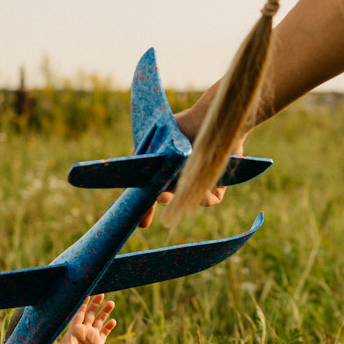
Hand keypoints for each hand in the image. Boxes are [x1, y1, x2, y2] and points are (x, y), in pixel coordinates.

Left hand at [37, 296, 115, 343]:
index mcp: (76, 328)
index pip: (80, 313)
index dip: (83, 304)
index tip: (87, 293)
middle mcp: (85, 329)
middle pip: (91, 313)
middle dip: (96, 303)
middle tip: (101, 293)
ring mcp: (92, 335)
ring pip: (100, 320)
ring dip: (105, 312)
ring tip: (111, 303)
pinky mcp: (99, 343)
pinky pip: (105, 332)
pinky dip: (109, 327)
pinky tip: (113, 321)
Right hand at [138, 101, 237, 228]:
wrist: (209, 119)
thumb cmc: (180, 127)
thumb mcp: (152, 140)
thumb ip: (136, 156)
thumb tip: (126, 174)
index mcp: (163, 172)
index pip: (151, 195)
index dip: (145, 211)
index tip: (142, 224)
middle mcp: (179, 179)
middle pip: (167, 199)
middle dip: (163, 200)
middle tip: (162, 195)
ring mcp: (197, 183)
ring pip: (186, 200)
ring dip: (182, 195)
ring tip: (181, 182)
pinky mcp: (217, 185)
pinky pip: (209, 201)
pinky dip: (204, 196)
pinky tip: (203, 184)